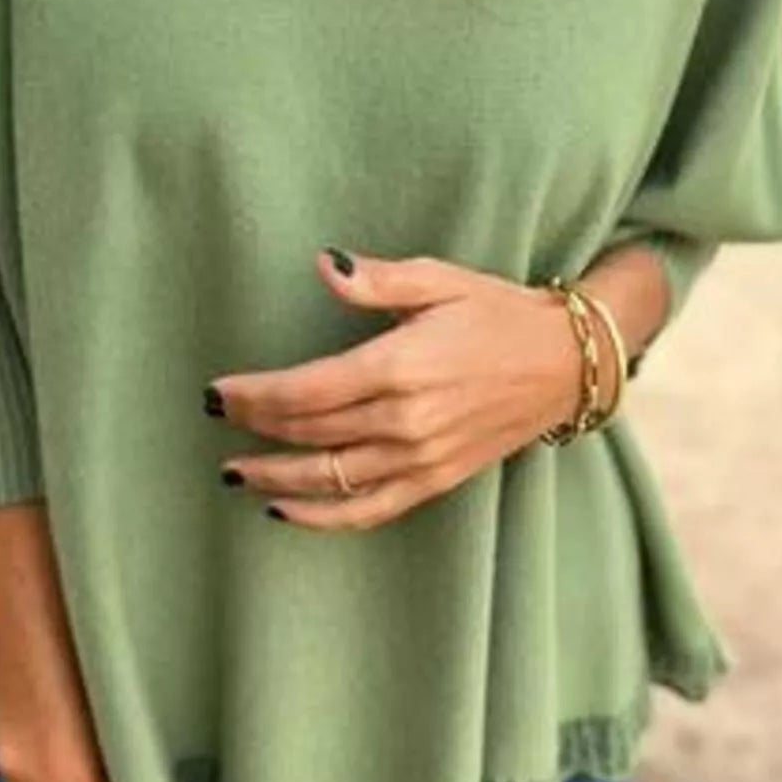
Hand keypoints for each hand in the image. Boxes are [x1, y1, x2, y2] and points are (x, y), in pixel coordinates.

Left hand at [207, 248, 592, 531]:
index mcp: (399, 366)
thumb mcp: (440, 279)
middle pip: (308, 433)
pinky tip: (283, 510)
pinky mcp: (435, 481)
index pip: (305, 390)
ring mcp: (420, 458)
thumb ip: (376, 279)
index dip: (253, 394)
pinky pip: (367, 511)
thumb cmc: (498, 313)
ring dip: (273, 478)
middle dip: (254, 427)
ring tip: (233, 471)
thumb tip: (322, 264)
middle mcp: (405, 420)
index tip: (218, 389)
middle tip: (216, 415)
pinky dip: (321, 517)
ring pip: (329, 479)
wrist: (565, 363)